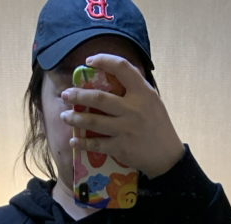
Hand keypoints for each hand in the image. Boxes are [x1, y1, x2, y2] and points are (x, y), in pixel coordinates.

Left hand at [60, 53, 184, 179]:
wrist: (167, 155)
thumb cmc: (158, 125)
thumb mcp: (152, 101)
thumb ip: (136, 88)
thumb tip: (114, 73)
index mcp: (142, 92)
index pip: (121, 68)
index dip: (103, 60)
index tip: (89, 61)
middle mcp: (133, 108)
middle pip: (99, 97)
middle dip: (78, 95)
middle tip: (66, 94)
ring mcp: (126, 129)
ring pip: (94, 121)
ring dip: (75, 118)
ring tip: (64, 116)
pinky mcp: (121, 147)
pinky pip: (97, 144)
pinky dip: (83, 143)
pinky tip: (73, 141)